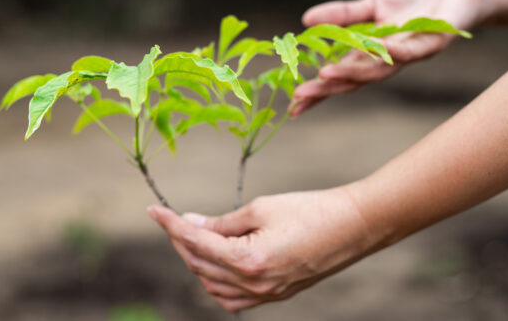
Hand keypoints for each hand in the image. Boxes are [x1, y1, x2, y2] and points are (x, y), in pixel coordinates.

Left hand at [147, 187, 375, 310]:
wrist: (353, 227)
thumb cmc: (310, 210)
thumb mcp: (261, 208)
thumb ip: (222, 222)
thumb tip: (192, 223)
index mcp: (249, 260)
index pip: (196, 242)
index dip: (171, 224)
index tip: (154, 210)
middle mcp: (255, 284)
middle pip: (200, 265)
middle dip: (181, 240)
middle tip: (172, 219)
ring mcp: (266, 294)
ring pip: (212, 286)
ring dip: (196, 262)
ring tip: (192, 237)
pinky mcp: (276, 296)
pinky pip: (233, 299)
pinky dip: (216, 282)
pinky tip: (214, 263)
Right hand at [290, 0, 492, 115]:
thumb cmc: (420, 2)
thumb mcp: (374, 4)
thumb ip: (343, 15)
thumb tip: (304, 19)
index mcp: (375, 54)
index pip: (342, 77)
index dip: (319, 92)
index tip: (293, 105)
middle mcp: (391, 61)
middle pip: (356, 80)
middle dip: (328, 90)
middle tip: (300, 96)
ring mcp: (413, 54)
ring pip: (381, 70)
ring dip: (353, 74)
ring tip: (325, 74)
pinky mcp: (437, 41)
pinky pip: (414, 50)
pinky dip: (396, 51)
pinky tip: (378, 49)